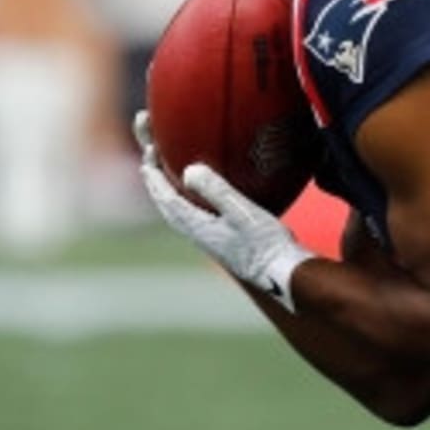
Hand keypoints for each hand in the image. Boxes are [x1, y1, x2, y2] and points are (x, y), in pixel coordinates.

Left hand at [133, 110, 312, 310]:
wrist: (281, 274)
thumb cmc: (265, 244)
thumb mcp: (242, 212)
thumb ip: (216, 190)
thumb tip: (189, 170)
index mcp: (197, 226)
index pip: (167, 198)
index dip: (155, 177)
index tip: (148, 155)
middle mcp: (198, 234)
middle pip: (167, 206)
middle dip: (155, 183)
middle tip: (149, 162)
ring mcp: (209, 240)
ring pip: (177, 214)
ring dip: (167, 194)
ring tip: (164, 179)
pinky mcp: (220, 242)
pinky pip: (191, 218)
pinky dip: (184, 203)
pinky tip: (197, 200)